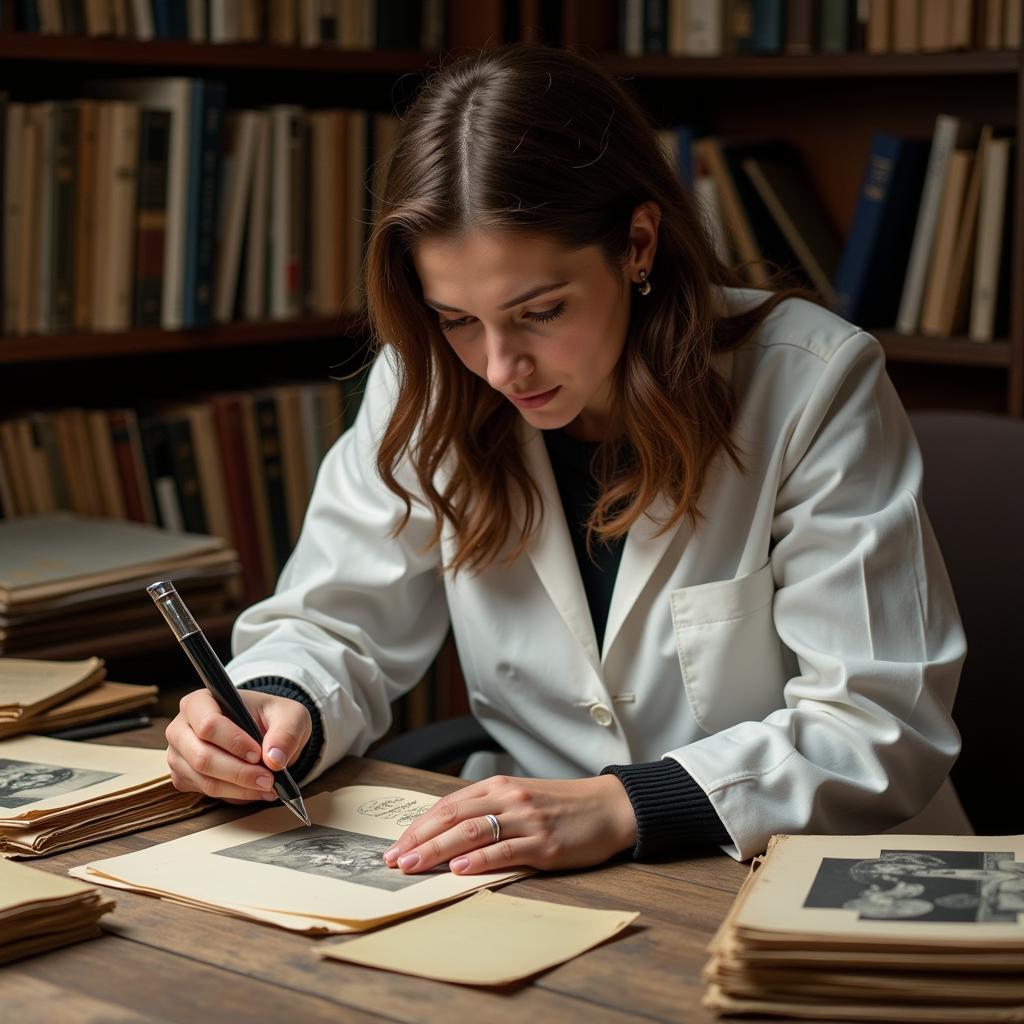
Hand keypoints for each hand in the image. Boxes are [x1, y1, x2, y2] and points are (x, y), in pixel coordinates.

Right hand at [165, 688, 310, 803]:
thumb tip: (274, 759)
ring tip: (268, 786)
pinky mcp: (184, 777)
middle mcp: (181, 728)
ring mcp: (179, 755)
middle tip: (269, 779)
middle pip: (202, 758)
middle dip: (239, 773)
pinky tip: (255, 789)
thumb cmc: (271, 717)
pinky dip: (235, 794)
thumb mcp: (290, 716)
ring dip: (240, 788)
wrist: (264, 730)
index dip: (234, 743)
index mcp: (200, 702)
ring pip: (205, 780)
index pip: (208, 725)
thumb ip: (286, 733)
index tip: (258, 754)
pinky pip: (206, 793)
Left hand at [382, 774, 636, 875]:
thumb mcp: (520, 799)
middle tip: (393, 860)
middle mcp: (509, 798)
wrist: (609, 807)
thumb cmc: (562, 806)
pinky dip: (479, 860)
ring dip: (437, 850)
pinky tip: (458, 869)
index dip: (418, 826)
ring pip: (471, 832)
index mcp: (499, 786)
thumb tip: (448, 835)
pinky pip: (505, 850)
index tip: (395, 845)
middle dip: (418, 840)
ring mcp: (526, 820)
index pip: (448, 805)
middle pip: (452, 818)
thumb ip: (488, 811)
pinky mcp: (544, 843)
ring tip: (413, 865)